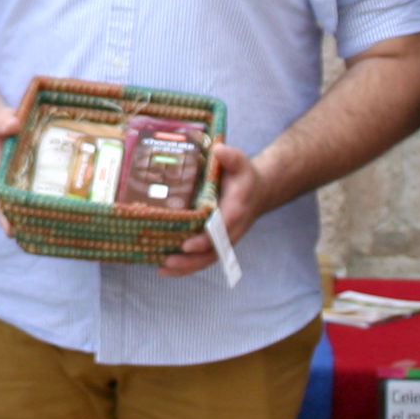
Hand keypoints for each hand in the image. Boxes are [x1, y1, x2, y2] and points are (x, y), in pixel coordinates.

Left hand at [157, 143, 259, 276]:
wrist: (257, 191)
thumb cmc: (243, 177)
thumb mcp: (241, 162)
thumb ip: (231, 157)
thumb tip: (219, 150)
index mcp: (236, 210)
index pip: (221, 229)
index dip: (205, 239)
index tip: (188, 245)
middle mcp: (231, 230)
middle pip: (212, 251)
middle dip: (190, 260)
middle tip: (168, 261)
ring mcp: (223, 239)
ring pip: (206, 259)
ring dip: (185, 267)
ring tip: (162, 268)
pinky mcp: (215, 242)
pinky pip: (201, 258)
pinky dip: (185, 265)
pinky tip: (165, 268)